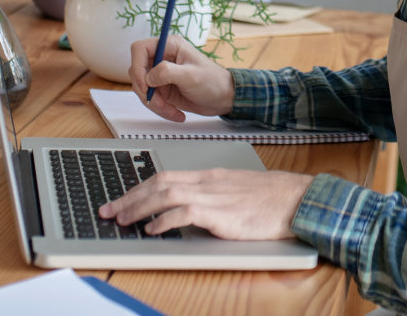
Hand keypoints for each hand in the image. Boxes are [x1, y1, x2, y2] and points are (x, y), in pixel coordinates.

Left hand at [97, 168, 313, 239]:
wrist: (297, 199)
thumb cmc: (271, 199)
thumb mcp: (235, 193)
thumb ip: (212, 197)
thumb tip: (188, 210)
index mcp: (210, 176)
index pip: (165, 176)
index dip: (139, 187)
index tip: (121, 199)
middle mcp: (208, 182)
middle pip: (159, 182)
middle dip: (129, 197)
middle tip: (109, 211)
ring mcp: (214, 196)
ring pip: (166, 194)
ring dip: (139, 207)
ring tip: (122, 220)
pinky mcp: (222, 213)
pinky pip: (185, 212)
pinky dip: (165, 220)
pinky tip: (153, 229)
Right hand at [127, 32, 235, 118]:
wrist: (222, 98)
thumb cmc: (213, 82)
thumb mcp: (191, 76)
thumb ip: (167, 72)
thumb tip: (148, 76)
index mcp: (170, 46)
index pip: (140, 49)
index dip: (137, 66)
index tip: (145, 84)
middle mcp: (163, 57)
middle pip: (137, 71)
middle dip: (146, 90)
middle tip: (159, 102)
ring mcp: (161, 74)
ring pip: (142, 88)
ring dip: (154, 103)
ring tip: (171, 110)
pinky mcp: (162, 88)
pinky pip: (150, 99)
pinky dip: (159, 108)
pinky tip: (175, 113)